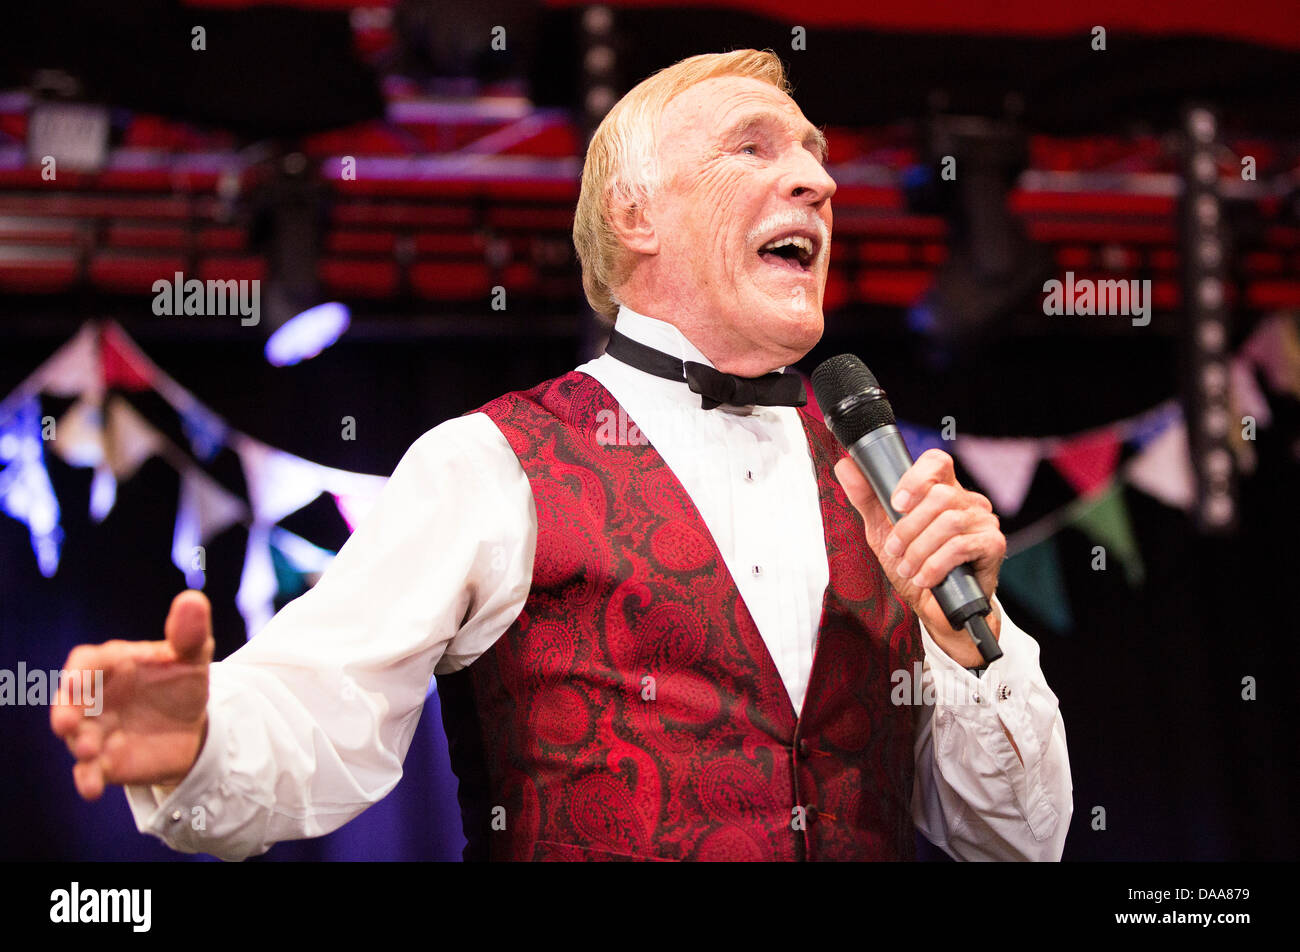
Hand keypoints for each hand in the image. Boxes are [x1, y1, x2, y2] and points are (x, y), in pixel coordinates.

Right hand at [51, 590, 212, 799]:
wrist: (192, 726)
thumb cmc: (181, 681)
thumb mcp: (192, 655)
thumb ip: (189, 632)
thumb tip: (193, 599)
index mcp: (111, 664)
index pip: (85, 663)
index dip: (79, 672)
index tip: (78, 680)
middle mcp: (95, 697)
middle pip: (69, 702)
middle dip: (65, 711)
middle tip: (67, 722)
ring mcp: (96, 730)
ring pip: (76, 738)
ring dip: (78, 744)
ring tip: (88, 749)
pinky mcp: (104, 761)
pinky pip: (89, 772)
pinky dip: (87, 779)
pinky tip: (91, 788)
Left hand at [834, 449, 1004, 666]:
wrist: (936, 609)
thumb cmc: (913, 565)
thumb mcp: (883, 530)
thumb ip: (867, 498)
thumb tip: (845, 466)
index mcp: (943, 490)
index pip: (937, 461)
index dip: (915, 478)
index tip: (896, 505)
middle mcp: (967, 501)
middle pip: (940, 495)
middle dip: (909, 527)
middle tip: (895, 550)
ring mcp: (983, 521)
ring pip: (949, 521)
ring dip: (919, 550)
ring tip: (908, 568)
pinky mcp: (992, 545)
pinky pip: (962, 546)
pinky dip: (935, 565)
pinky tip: (925, 578)